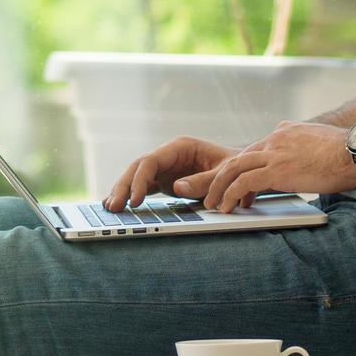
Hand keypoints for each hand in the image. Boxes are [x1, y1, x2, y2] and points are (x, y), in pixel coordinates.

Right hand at [102, 134, 234, 210]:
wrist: (245, 170)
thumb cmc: (237, 168)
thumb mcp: (226, 173)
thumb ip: (205, 180)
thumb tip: (177, 187)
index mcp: (181, 147)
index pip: (151, 161)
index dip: (139, 180)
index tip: (134, 200)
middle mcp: (169, 156)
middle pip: (138, 168)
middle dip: (124, 186)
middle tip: (113, 207)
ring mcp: (166, 169)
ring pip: (137, 177)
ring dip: (123, 191)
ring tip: (110, 209)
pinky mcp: (166, 181)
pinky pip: (144, 188)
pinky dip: (132, 196)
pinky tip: (120, 207)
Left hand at [174, 120, 355, 210]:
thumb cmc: (349, 153)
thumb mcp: (321, 145)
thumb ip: (306, 152)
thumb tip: (309, 166)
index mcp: (286, 132)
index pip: (255, 151)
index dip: (243, 171)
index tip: (238, 188)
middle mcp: (276, 138)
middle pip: (239, 158)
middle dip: (221, 177)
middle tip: (212, 194)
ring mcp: (275, 152)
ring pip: (234, 168)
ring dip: (220, 187)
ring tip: (213, 205)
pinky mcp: (277, 169)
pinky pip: (244, 182)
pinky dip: (231, 194)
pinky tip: (228, 207)